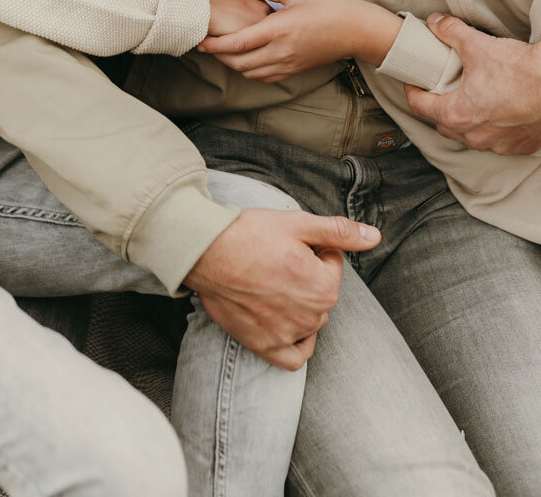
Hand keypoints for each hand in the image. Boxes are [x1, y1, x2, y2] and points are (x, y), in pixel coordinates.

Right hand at [184, 207, 379, 369]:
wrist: (205, 252)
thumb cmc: (250, 234)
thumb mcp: (298, 223)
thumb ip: (339, 233)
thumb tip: (374, 237)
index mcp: (324, 287)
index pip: (332, 265)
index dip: (314, 248)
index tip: (290, 242)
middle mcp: (310, 317)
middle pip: (322, 294)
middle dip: (308, 276)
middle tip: (278, 259)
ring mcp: (287, 335)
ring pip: (310, 321)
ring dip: (299, 303)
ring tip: (271, 281)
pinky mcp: (264, 346)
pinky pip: (294, 356)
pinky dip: (296, 343)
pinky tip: (285, 322)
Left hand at [199, 0, 400, 81]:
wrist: (359, 30)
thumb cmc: (332, 6)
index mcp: (279, 30)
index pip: (238, 42)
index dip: (216, 45)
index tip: (201, 42)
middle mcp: (281, 52)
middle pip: (239, 62)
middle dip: (219, 56)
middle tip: (207, 46)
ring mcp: (289, 64)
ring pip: (251, 73)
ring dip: (233, 65)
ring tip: (222, 52)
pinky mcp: (296, 70)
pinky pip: (265, 77)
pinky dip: (250, 72)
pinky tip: (246, 60)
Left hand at [406, 13, 540, 153]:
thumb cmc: (521, 71)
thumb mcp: (478, 45)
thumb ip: (451, 33)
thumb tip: (435, 23)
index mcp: (457, 114)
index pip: (420, 106)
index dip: (412, 91)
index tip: (414, 83)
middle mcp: (475, 136)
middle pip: (442, 125)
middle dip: (437, 108)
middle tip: (440, 90)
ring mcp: (498, 144)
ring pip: (469, 136)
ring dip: (464, 121)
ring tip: (468, 101)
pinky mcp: (518, 146)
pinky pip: (495, 141)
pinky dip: (491, 129)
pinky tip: (495, 113)